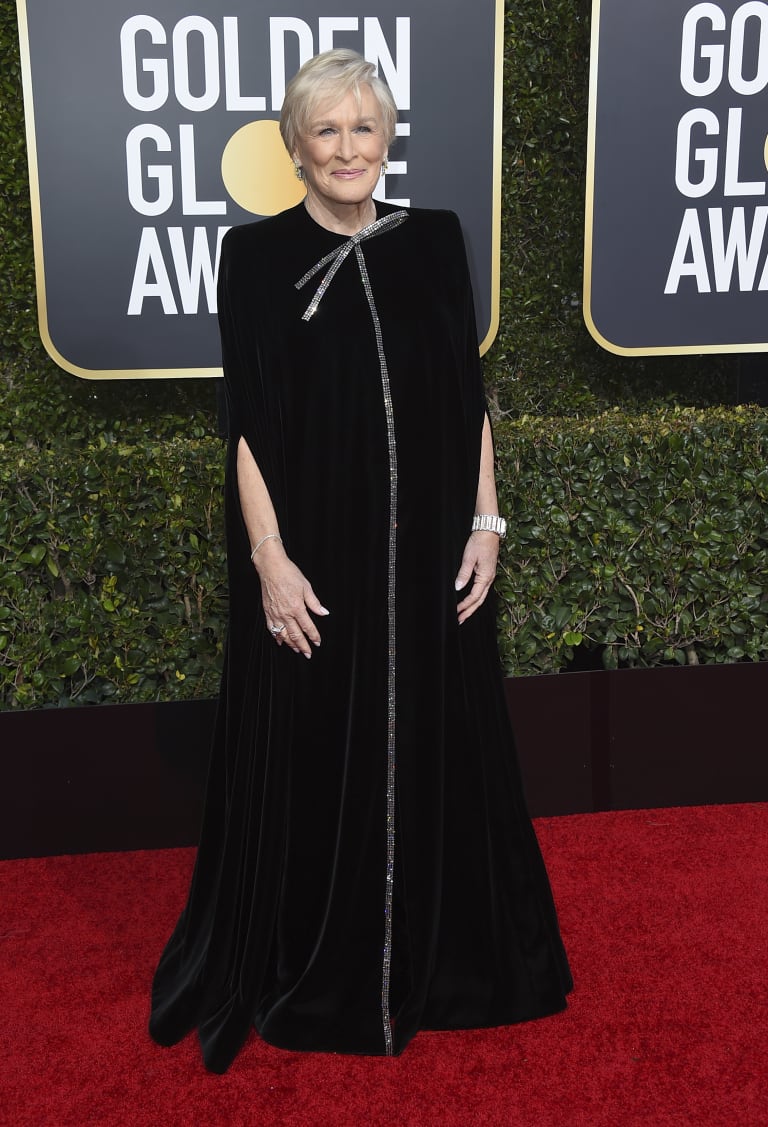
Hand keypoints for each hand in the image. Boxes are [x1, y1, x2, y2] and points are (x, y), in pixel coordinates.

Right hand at [253, 542, 328, 657]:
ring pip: (283, 634)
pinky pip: (271, 628)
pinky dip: (276, 636)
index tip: (318, 642)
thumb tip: (324, 613)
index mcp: (297, 608)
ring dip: (290, 644)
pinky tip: (280, 641)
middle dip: (303, 646)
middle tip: (308, 654)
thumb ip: (314, 603)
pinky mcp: (267, 612)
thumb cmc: (289, 574)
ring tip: (297, 650)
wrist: (271, 568)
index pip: (308, 627)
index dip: (314, 636)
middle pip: (295, 635)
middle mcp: (285, 613)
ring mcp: (275, 614)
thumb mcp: (306, 587)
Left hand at [454, 531, 498, 624]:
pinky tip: (469, 600)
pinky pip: (481, 590)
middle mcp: (489, 579)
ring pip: (481, 596)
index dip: (465, 605)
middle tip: (460, 620)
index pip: (474, 596)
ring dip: (472, 606)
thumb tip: (458, 587)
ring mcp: (489, 576)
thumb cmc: (480, 543)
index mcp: (486, 576)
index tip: (456, 612)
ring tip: (463, 614)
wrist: (488, 531)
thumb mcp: (469, 558)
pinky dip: (475, 598)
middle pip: (479, 600)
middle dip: (469, 611)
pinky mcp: (487, 573)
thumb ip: (464, 574)